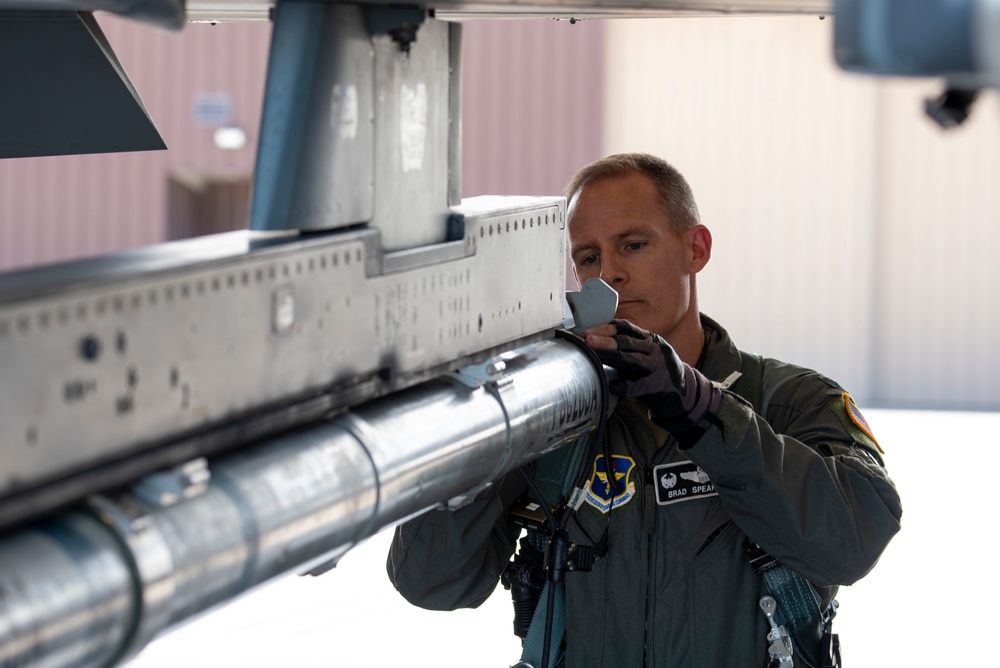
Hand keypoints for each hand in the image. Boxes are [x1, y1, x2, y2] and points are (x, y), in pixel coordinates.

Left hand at [584, 320, 721, 436]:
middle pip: (626, 342)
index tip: (588, 330)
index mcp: (647, 338)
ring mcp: (654, 367)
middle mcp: (652, 349)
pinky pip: (639, 385)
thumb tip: (594, 337)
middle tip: (588, 339)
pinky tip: (612, 386)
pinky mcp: (655, 385)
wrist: (682, 389)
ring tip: (595, 354)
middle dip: (605, 340)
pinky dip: (625, 386)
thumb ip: (625, 344)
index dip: (606, 328)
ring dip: (612, 356)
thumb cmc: (654, 367)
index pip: (625, 328)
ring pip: (631, 359)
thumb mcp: (645, 349)